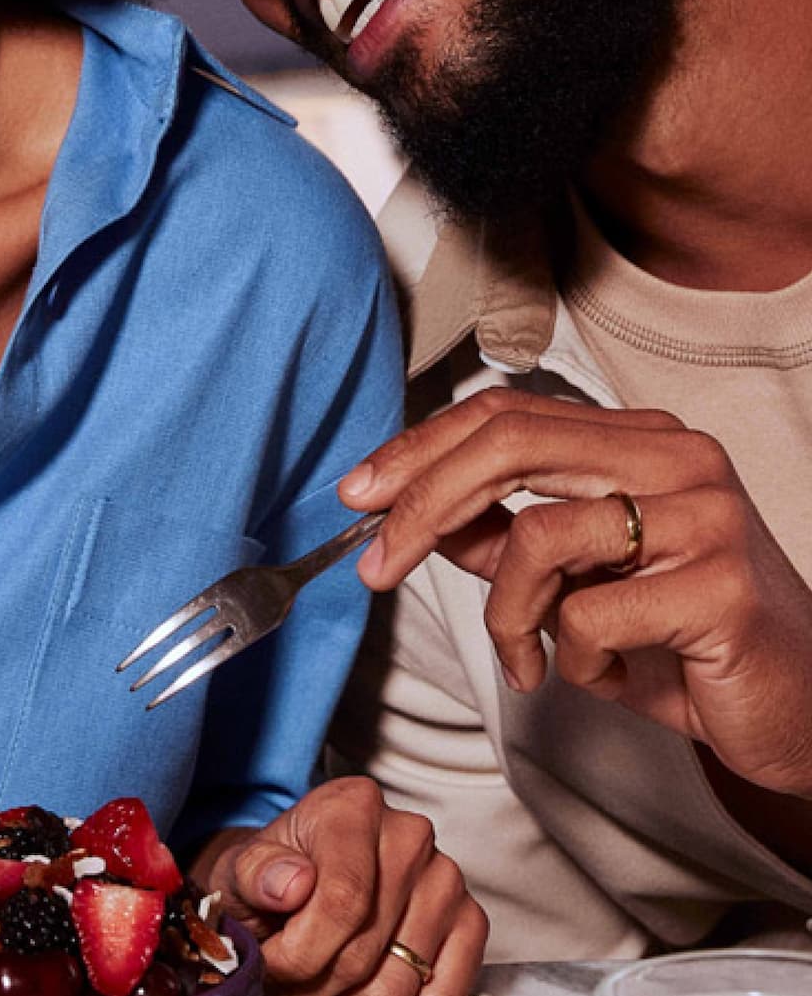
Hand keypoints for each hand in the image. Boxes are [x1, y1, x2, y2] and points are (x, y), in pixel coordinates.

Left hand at [196, 776, 486, 995]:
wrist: (295, 888)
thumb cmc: (271, 879)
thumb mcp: (243, 870)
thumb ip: (257, 873)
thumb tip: (291, 883)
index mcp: (353, 806)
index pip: (342, 900)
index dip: (301, 952)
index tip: (273, 965)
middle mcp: (408, 834)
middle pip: (366, 948)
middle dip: (319, 983)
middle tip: (294, 980)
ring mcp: (444, 877)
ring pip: (401, 979)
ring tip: (322, 983)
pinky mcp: (468, 919)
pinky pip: (448, 988)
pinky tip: (367, 991)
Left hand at [339, 388, 811, 796]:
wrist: (798, 714)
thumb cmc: (683, 641)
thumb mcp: (575, 582)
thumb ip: (500, 539)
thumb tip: (410, 511)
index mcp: (638, 438)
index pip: (504, 413)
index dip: (420, 448)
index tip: (359, 493)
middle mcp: (675, 457)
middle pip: (510, 444)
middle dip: (423, 502)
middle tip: (377, 565)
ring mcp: (704, 514)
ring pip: (541, 535)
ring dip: (509, 614)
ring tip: (526, 658)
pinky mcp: (721, 584)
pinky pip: (592, 614)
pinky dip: (573, 656)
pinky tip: (606, 671)